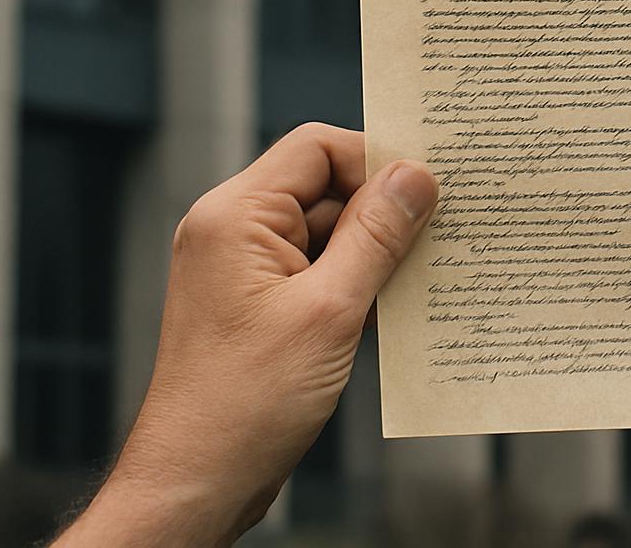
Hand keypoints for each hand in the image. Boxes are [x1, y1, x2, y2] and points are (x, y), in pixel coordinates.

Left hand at [55, 124, 438, 547]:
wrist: (195, 482)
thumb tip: (415, 175)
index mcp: (235, 216)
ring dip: (374, 254)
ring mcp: (242, 269)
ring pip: (328, 232)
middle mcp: (232, 231)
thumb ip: (377, 235)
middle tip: (435, 241)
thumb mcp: (330, 310)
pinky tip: (391, 314)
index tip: (426, 194)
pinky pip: (318, 270)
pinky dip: (356, 284)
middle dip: (382, 213)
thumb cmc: (245, 403)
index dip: (375, 162)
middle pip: (326, 186)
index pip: (317, 148)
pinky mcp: (256, 304)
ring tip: (415, 286)